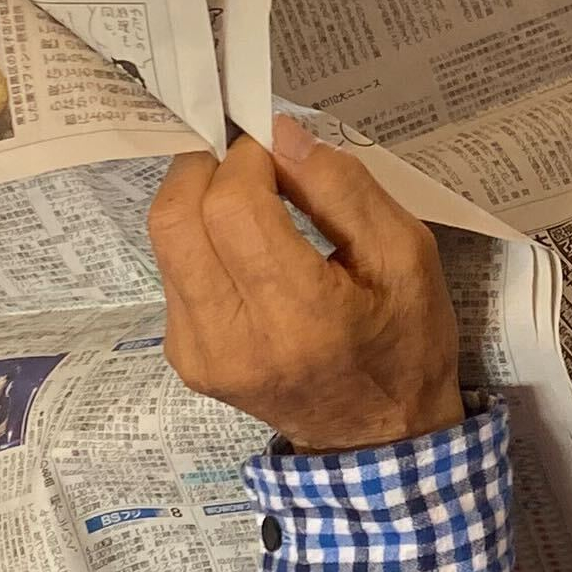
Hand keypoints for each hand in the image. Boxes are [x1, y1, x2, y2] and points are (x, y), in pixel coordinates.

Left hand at [149, 119, 461, 451]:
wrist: (380, 438)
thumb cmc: (406, 341)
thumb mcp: (406, 253)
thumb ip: (342, 186)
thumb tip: (278, 133)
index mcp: (301, 315)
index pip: (232, 206)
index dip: (247, 158)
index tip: (278, 151)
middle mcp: (234, 340)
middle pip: (176, 218)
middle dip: (207, 169)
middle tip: (252, 164)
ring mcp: (201, 355)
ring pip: (165, 241)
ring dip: (199, 202)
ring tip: (251, 204)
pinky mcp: (186, 360)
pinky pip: (172, 273)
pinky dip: (200, 243)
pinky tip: (243, 252)